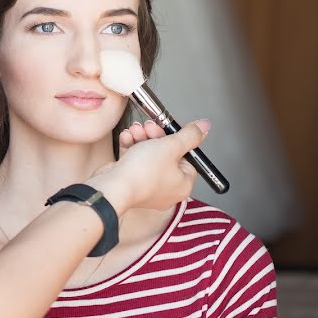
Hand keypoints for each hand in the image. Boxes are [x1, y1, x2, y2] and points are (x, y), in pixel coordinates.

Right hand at [88, 119, 209, 213]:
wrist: (113, 185)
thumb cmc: (142, 173)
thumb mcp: (170, 146)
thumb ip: (189, 136)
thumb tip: (204, 127)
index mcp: (183, 185)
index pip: (187, 158)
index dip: (178, 141)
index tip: (169, 130)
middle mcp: (167, 190)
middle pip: (167, 156)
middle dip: (156, 136)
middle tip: (150, 127)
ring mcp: (147, 187)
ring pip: (148, 157)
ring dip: (141, 139)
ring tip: (135, 130)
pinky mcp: (131, 183)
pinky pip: (134, 163)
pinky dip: (131, 148)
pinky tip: (127, 138)